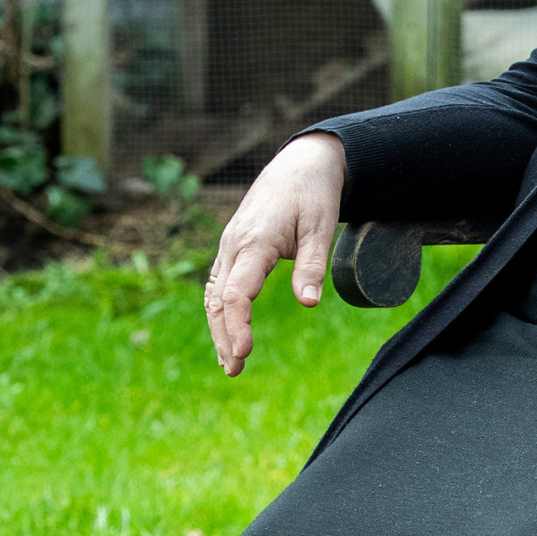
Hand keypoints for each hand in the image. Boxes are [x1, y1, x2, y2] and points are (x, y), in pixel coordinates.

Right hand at [204, 132, 345, 376]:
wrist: (299, 164)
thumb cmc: (313, 195)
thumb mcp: (321, 227)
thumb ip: (313, 266)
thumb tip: (309, 303)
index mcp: (254, 242)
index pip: (237, 292)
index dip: (238, 326)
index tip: (245, 352)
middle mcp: (234, 245)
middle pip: (220, 300)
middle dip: (224, 337)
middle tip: (235, 370)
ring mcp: (230, 246)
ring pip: (215, 294)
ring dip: (219, 329)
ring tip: (230, 363)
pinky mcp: (234, 248)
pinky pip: (220, 284)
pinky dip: (221, 311)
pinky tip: (227, 333)